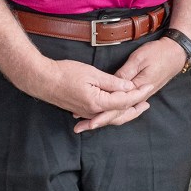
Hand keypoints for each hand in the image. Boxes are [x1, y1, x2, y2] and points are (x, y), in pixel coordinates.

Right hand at [20, 56, 147, 122]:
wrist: (42, 80)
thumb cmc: (65, 73)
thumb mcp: (92, 73)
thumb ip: (112, 82)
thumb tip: (129, 87)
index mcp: (98, 102)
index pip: (125, 100)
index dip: (139, 93)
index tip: (149, 86)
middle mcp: (93, 112)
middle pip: (120, 113)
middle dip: (136, 108)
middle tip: (148, 101)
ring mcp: (87, 113)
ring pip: (111, 117)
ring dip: (126, 112)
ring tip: (137, 106)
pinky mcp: (82, 111)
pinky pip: (102, 115)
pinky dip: (113, 113)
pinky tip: (117, 109)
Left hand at [70, 36, 183, 129]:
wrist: (175, 54)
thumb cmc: (158, 53)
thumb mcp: (140, 59)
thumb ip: (126, 74)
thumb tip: (114, 86)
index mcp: (139, 89)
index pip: (118, 106)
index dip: (103, 115)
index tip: (90, 122)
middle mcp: (140, 97)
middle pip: (118, 114)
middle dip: (99, 121)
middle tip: (80, 128)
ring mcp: (140, 96)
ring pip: (120, 112)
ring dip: (103, 118)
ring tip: (86, 123)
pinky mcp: (139, 93)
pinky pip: (124, 106)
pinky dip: (111, 111)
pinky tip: (101, 112)